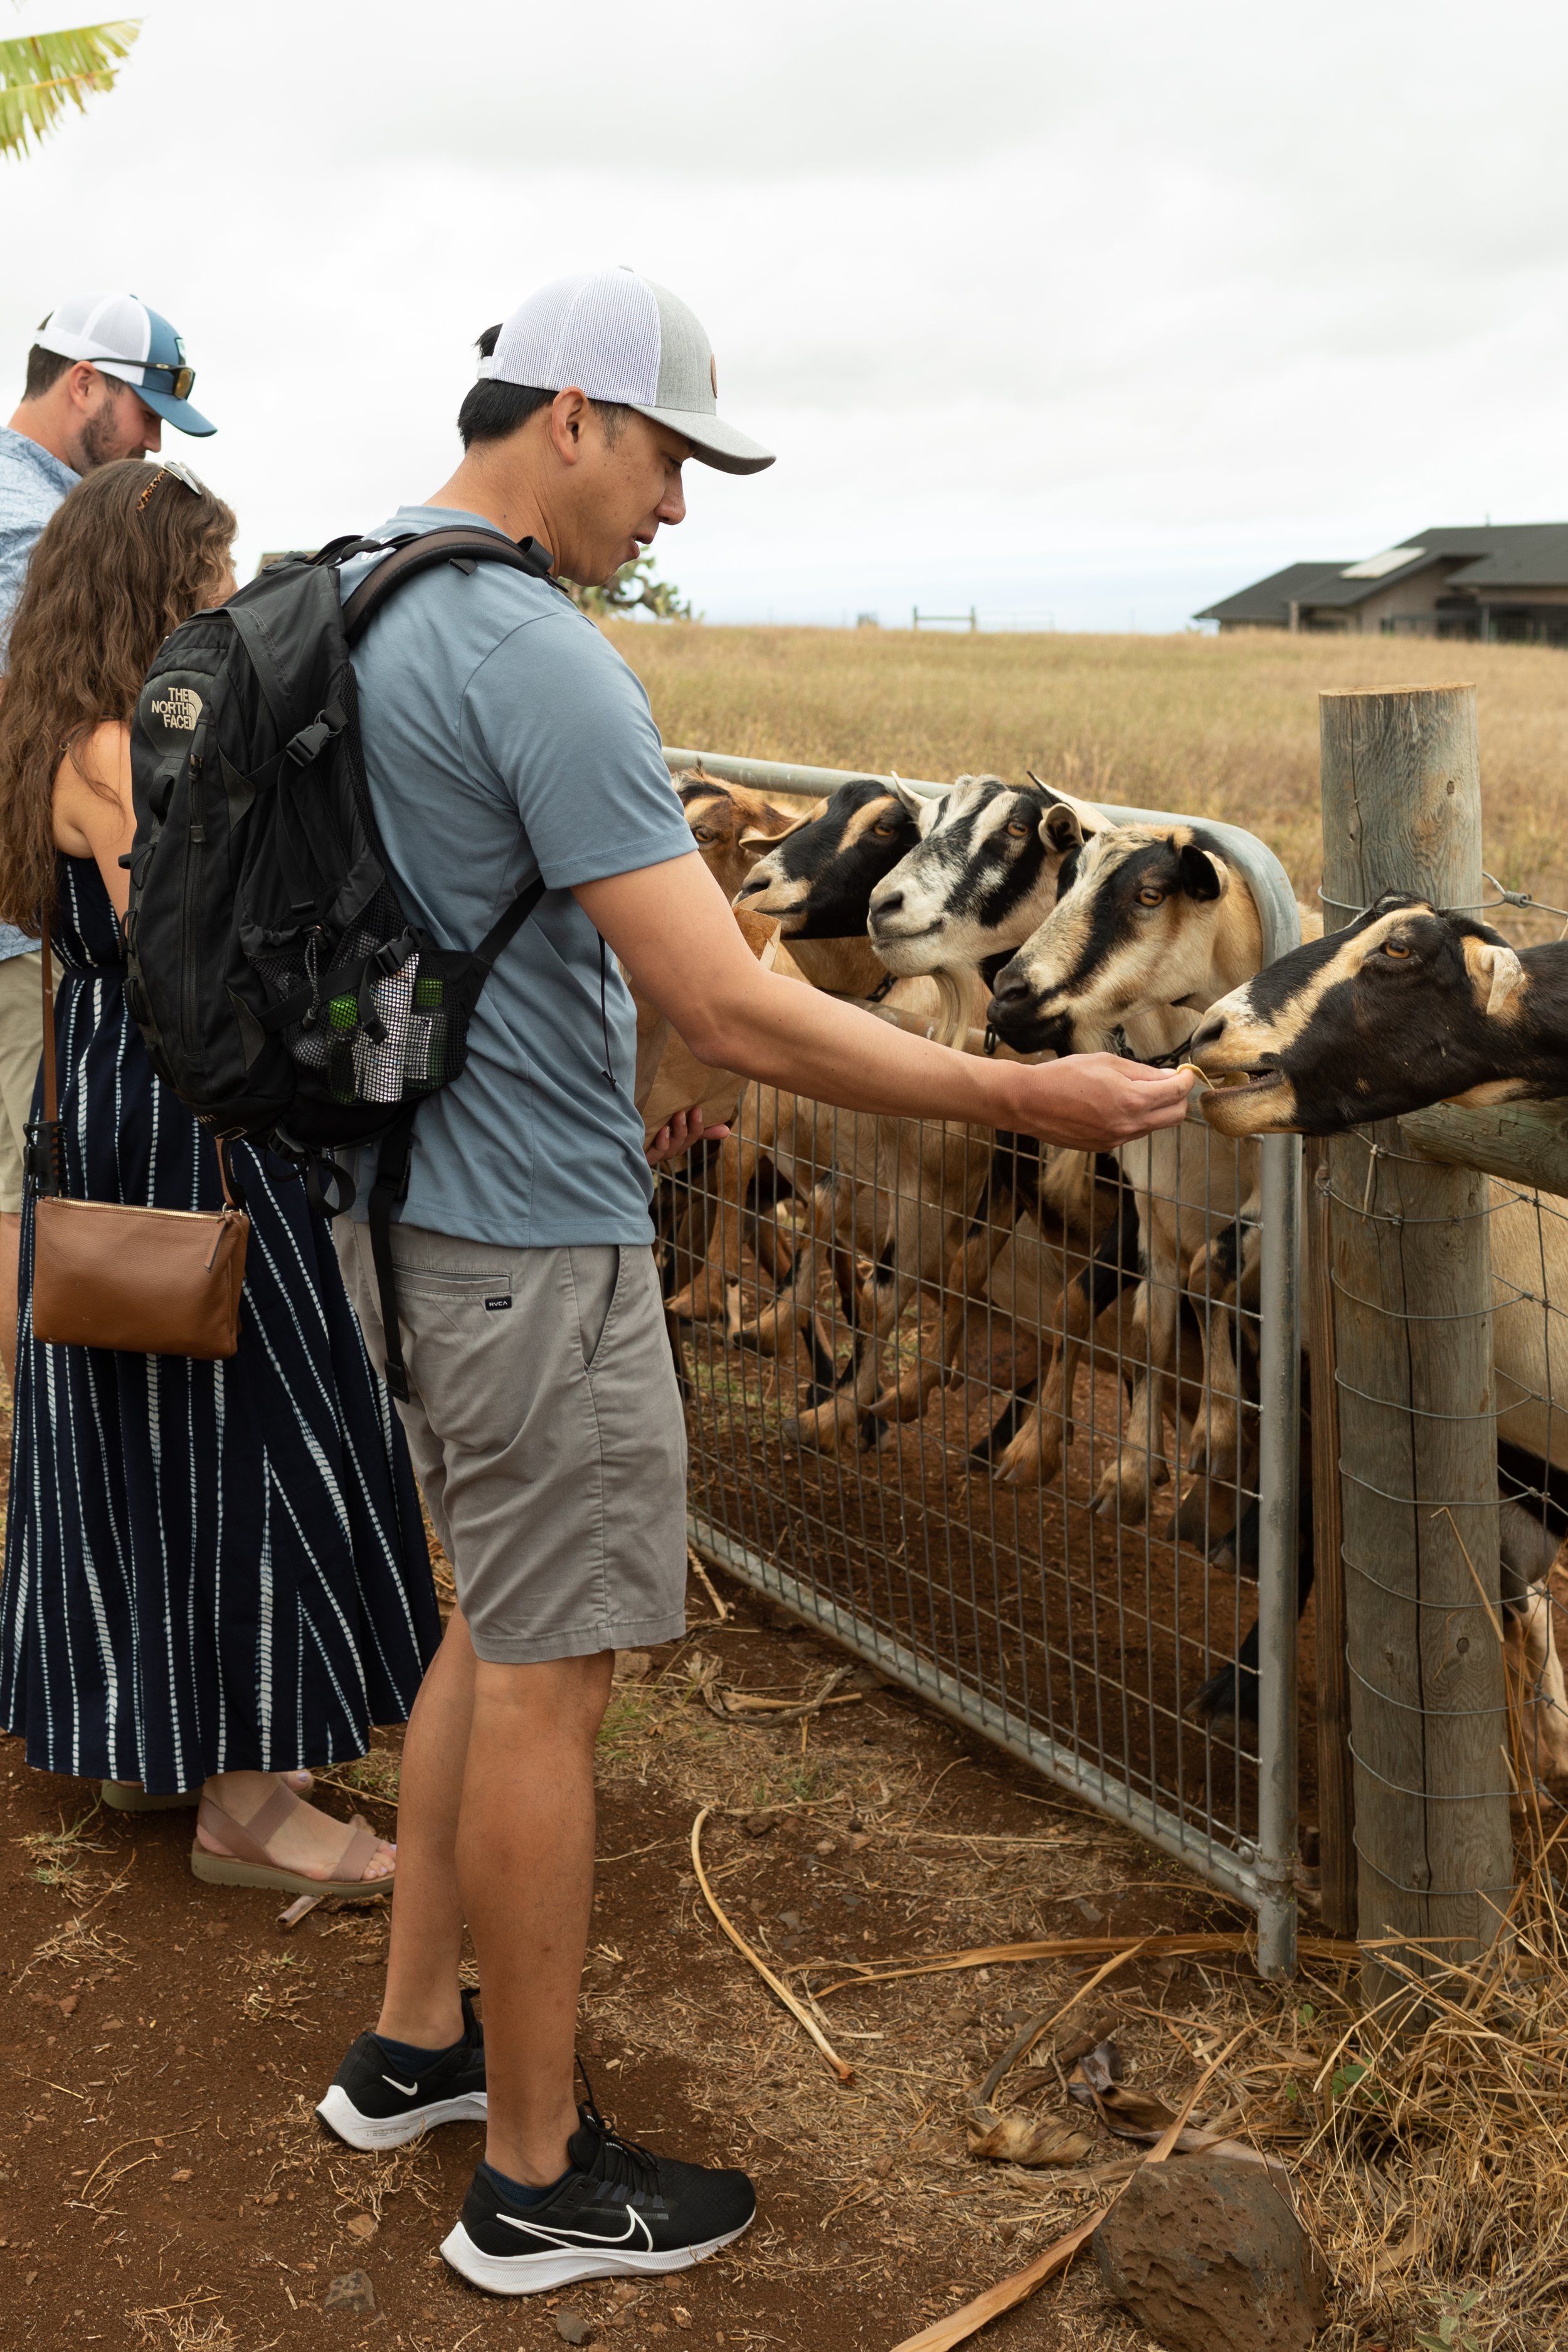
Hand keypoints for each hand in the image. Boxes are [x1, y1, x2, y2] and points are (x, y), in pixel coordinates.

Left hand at [645, 1105, 730, 1167]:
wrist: (606, 1118)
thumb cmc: (644, 1117)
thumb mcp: (670, 1117)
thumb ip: (696, 1124)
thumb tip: (727, 1131)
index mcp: (672, 1138)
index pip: (692, 1136)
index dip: (701, 1128)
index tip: (706, 1115)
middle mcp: (663, 1148)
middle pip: (684, 1144)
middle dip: (692, 1129)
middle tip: (694, 1110)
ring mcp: (652, 1154)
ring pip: (673, 1149)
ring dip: (679, 1133)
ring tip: (679, 1115)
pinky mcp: (641, 1156)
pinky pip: (657, 1154)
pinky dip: (663, 1143)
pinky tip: (664, 1130)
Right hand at [1009, 1054, 1196, 1148]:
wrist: (1029, 1102)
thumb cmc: (1063, 1076)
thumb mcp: (1106, 1062)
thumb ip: (1141, 1071)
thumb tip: (1168, 1076)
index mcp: (1132, 1100)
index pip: (1176, 1093)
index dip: (1186, 1080)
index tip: (1185, 1072)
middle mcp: (1129, 1125)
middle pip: (1174, 1116)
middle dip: (1178, 1098)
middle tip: (1168, 1082)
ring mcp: (1116, 1139)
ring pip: (1153, 1126)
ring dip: (1155, 1109)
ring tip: (1136, 1091)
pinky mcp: (1104, 1146)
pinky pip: (1131, 1133)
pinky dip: (1133, 1119)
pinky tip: (1114, 1105)